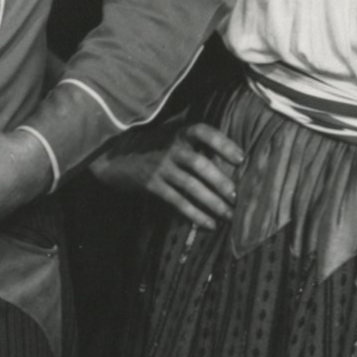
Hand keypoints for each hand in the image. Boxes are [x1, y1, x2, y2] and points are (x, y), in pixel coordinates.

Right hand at [89, 122, 242, 230]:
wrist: (115, 158)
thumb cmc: (152, 147)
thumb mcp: (171, 136)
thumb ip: (194, 140)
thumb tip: (231, 154)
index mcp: (179, 133)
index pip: (204, 132)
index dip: (223, 144)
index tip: (241, 159)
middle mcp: (170, 147)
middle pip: (199, 163)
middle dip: (220, 181)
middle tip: (237, 197)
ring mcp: (160, 166)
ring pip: (190, 185)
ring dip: (212, 202)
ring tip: (229, 215)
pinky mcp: (151, 185)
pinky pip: (177, 201)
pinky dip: (194, 214)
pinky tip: (209, 224)